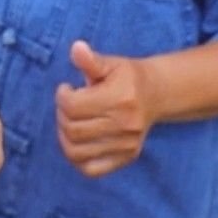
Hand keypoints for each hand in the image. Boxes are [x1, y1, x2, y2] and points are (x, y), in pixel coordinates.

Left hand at [56, 40, 155, 176]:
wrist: (155, 94)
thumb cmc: (127, 77)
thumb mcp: (110, 63)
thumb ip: (91, 60)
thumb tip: (76, 48)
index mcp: (120, 98)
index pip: (73, 105)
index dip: (62, 96)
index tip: (67, 89)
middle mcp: (125, 124)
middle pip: (72, 129)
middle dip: (62, 115)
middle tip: (68, 105)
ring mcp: (126, 144)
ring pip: (76, 151)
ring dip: (65, 137)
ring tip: (70, 122)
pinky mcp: (126, 157)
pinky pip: (91, 170)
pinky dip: (77, 159)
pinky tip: (77, 142)